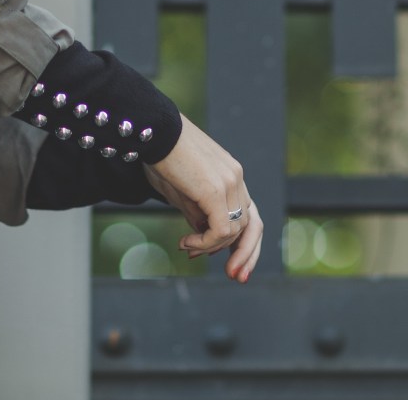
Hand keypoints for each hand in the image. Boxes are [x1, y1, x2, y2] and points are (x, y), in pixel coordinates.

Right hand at [143, 115, 262, 281]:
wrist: (154, 131)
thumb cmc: (161, 155)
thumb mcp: (180, 190)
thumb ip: (196, 212)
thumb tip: (202, 236)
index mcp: (231, 176)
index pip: (249, 216)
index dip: (243, 243)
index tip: (228, 262)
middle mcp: (236, 178)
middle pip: (253, 227)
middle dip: (245, 256)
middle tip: (234, 277)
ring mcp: (229, 183)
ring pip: (234, 231)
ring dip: (211, 247)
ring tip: (187, 248)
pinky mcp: (215, 190)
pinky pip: (221, 230)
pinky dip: (206, 243)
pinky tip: (187, 243)